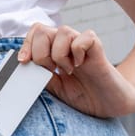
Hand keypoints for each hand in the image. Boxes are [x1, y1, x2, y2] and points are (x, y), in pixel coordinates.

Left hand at [18, 23, 134, 117]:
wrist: (110, 105)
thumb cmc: (85, 96)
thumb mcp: (55, 89)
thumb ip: (40, 75)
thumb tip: (24, 65)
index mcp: (53, 52)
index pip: (35, 33)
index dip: (26, 45)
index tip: (24, 62)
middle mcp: (66, 45)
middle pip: (42, 30)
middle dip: (41, 53)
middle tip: (53, 70)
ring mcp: (81, 45)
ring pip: (62, 31)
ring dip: (60, 54)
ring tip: (70, 70)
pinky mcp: (97, 48)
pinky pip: (83, 38)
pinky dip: (78, 53)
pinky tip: (82, 65)